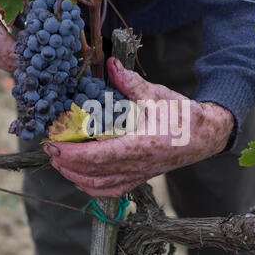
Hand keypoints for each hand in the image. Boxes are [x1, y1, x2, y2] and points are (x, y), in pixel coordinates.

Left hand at [44, 58, 234, 196]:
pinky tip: (81, 178)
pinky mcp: (141, 178)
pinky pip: (112, 191)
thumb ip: (131, 82)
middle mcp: (138, 165)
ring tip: (60, 161)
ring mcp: (139, 174)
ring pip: (99, 186)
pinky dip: (92, 187)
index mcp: (142, 145)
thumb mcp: (158, 96)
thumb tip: (110, 63)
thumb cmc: (184, 117)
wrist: (205, 137)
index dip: (71, 152)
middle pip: (92, 173)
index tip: (52, 144)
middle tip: (50, 148)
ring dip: (75, 176)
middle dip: (66, 163)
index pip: (97, 156)